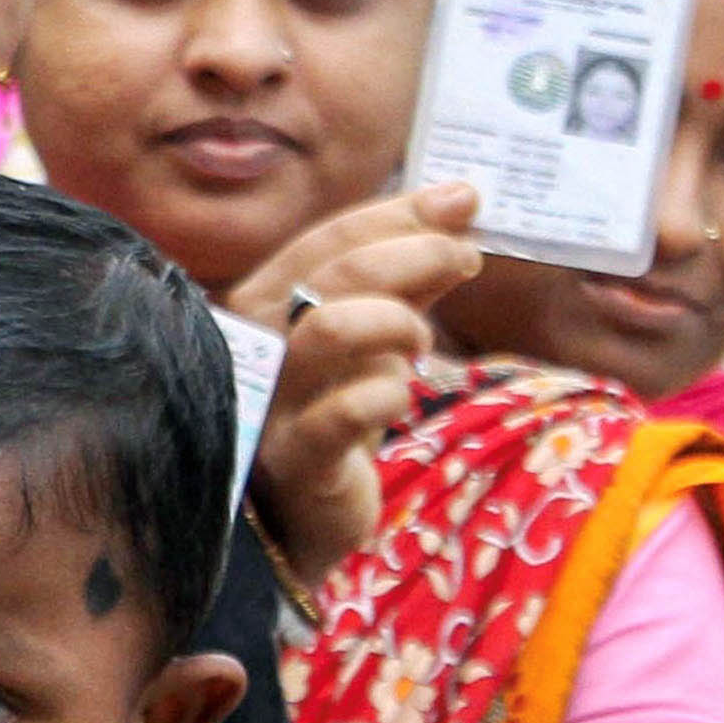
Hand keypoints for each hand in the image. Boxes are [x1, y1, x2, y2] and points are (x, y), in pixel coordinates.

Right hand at [234, 184, 480, 576]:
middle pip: (333, 273)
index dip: (398, 214)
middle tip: (466, 259)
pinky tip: (403, 397)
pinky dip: (388, 394)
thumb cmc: (332, 415)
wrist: (298, 521)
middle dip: (414, 255)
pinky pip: (344, 414)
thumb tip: (458, 203)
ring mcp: (271, 402)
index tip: (464, 201)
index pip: (328, 238)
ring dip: (396, 321)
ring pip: (331, 330)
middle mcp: (256, 343)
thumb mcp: (371, 337)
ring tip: (424, 341)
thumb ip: (405, 275)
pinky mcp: (294, 461)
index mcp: (265, 301)